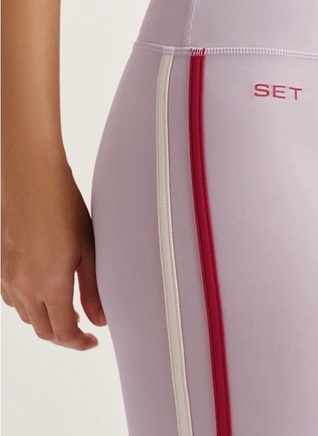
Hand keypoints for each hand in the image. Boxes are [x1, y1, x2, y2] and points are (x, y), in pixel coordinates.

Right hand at [1, 156, 106, 349]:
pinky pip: (14, 299)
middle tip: (85, 329)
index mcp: (50, 286)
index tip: (92, 341)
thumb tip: (100, 320)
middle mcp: (25, 287)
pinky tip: (46, 293)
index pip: (63, 332)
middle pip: (43, 330)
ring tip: (70, 312)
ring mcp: (9, 278)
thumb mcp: (88, 251)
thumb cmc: (66, 210)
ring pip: (27, 316)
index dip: (79, 343)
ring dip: (47, 321)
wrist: (34, 182)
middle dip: (65, 336)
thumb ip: (93, 290)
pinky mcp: (2, 266)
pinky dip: (31, 306)